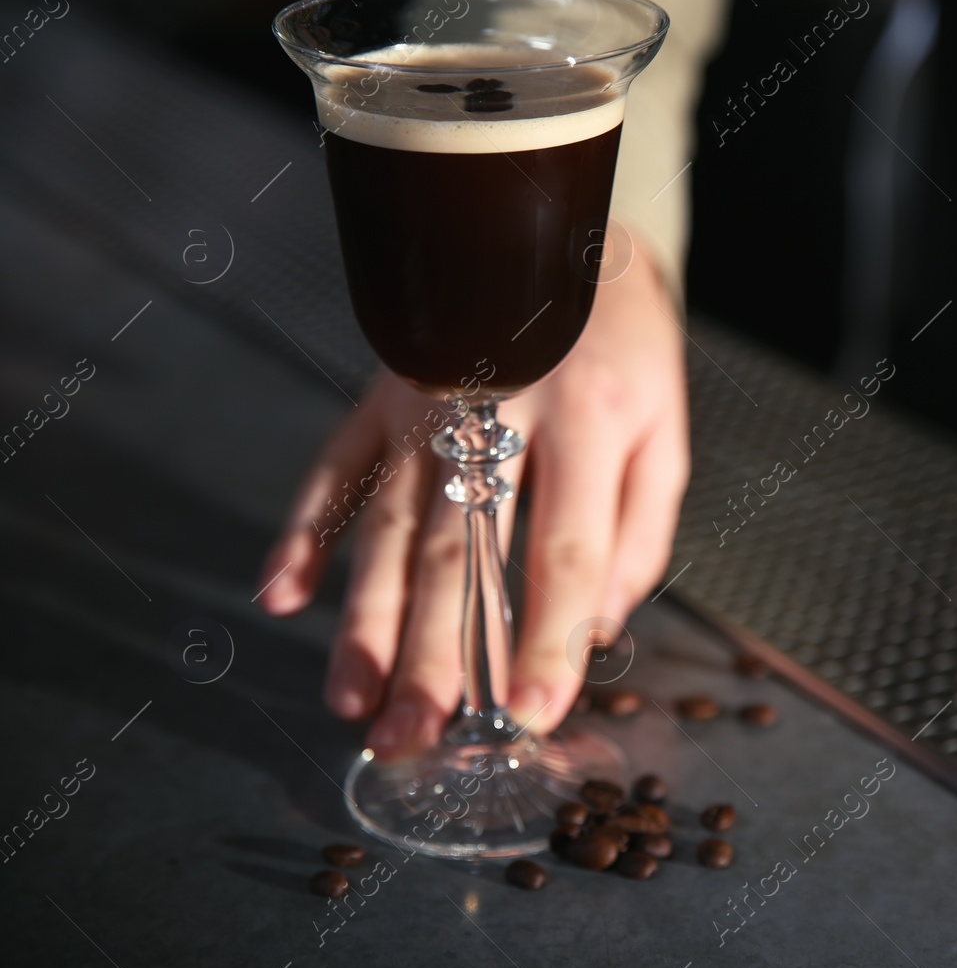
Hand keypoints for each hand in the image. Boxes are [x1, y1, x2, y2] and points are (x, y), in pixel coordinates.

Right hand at [257, 240, 688, 758]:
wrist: (558, 230)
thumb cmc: (626, 344)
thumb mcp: (664, 429)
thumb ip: (640, 531)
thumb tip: (599, 629)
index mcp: (590, 418)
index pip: (564, 551)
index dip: (548, 640)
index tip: (532, 716)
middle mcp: (501, 409)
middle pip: (462, 550)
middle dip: (436, 654)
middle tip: (415, 737)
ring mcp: (429, 398)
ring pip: (390, 522)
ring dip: (366, 617)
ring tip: (353, 699)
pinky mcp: (381, 389)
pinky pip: (334, 466)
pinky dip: (303, 531)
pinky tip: (282, 596)